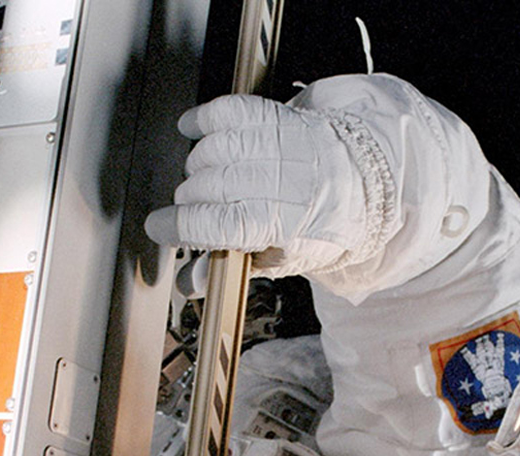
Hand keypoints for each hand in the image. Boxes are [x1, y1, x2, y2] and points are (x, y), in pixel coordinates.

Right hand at [144, 94, 379, 276]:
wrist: (360, 183)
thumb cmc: (317, 226)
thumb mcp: (280, 261)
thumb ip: (231, 268)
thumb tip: (189, 281)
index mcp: (287, 224)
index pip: (221, 224)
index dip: (181, 226)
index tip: (159, 228)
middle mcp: (286, 180)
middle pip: (211, 185)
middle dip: (191, 199)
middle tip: (196, 209)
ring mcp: (282, 144)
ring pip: (215, 149)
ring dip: (198, 166)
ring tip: (205, 179)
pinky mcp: (277, 117)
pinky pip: (229, 110)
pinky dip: (204, 118)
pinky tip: (194, 128)